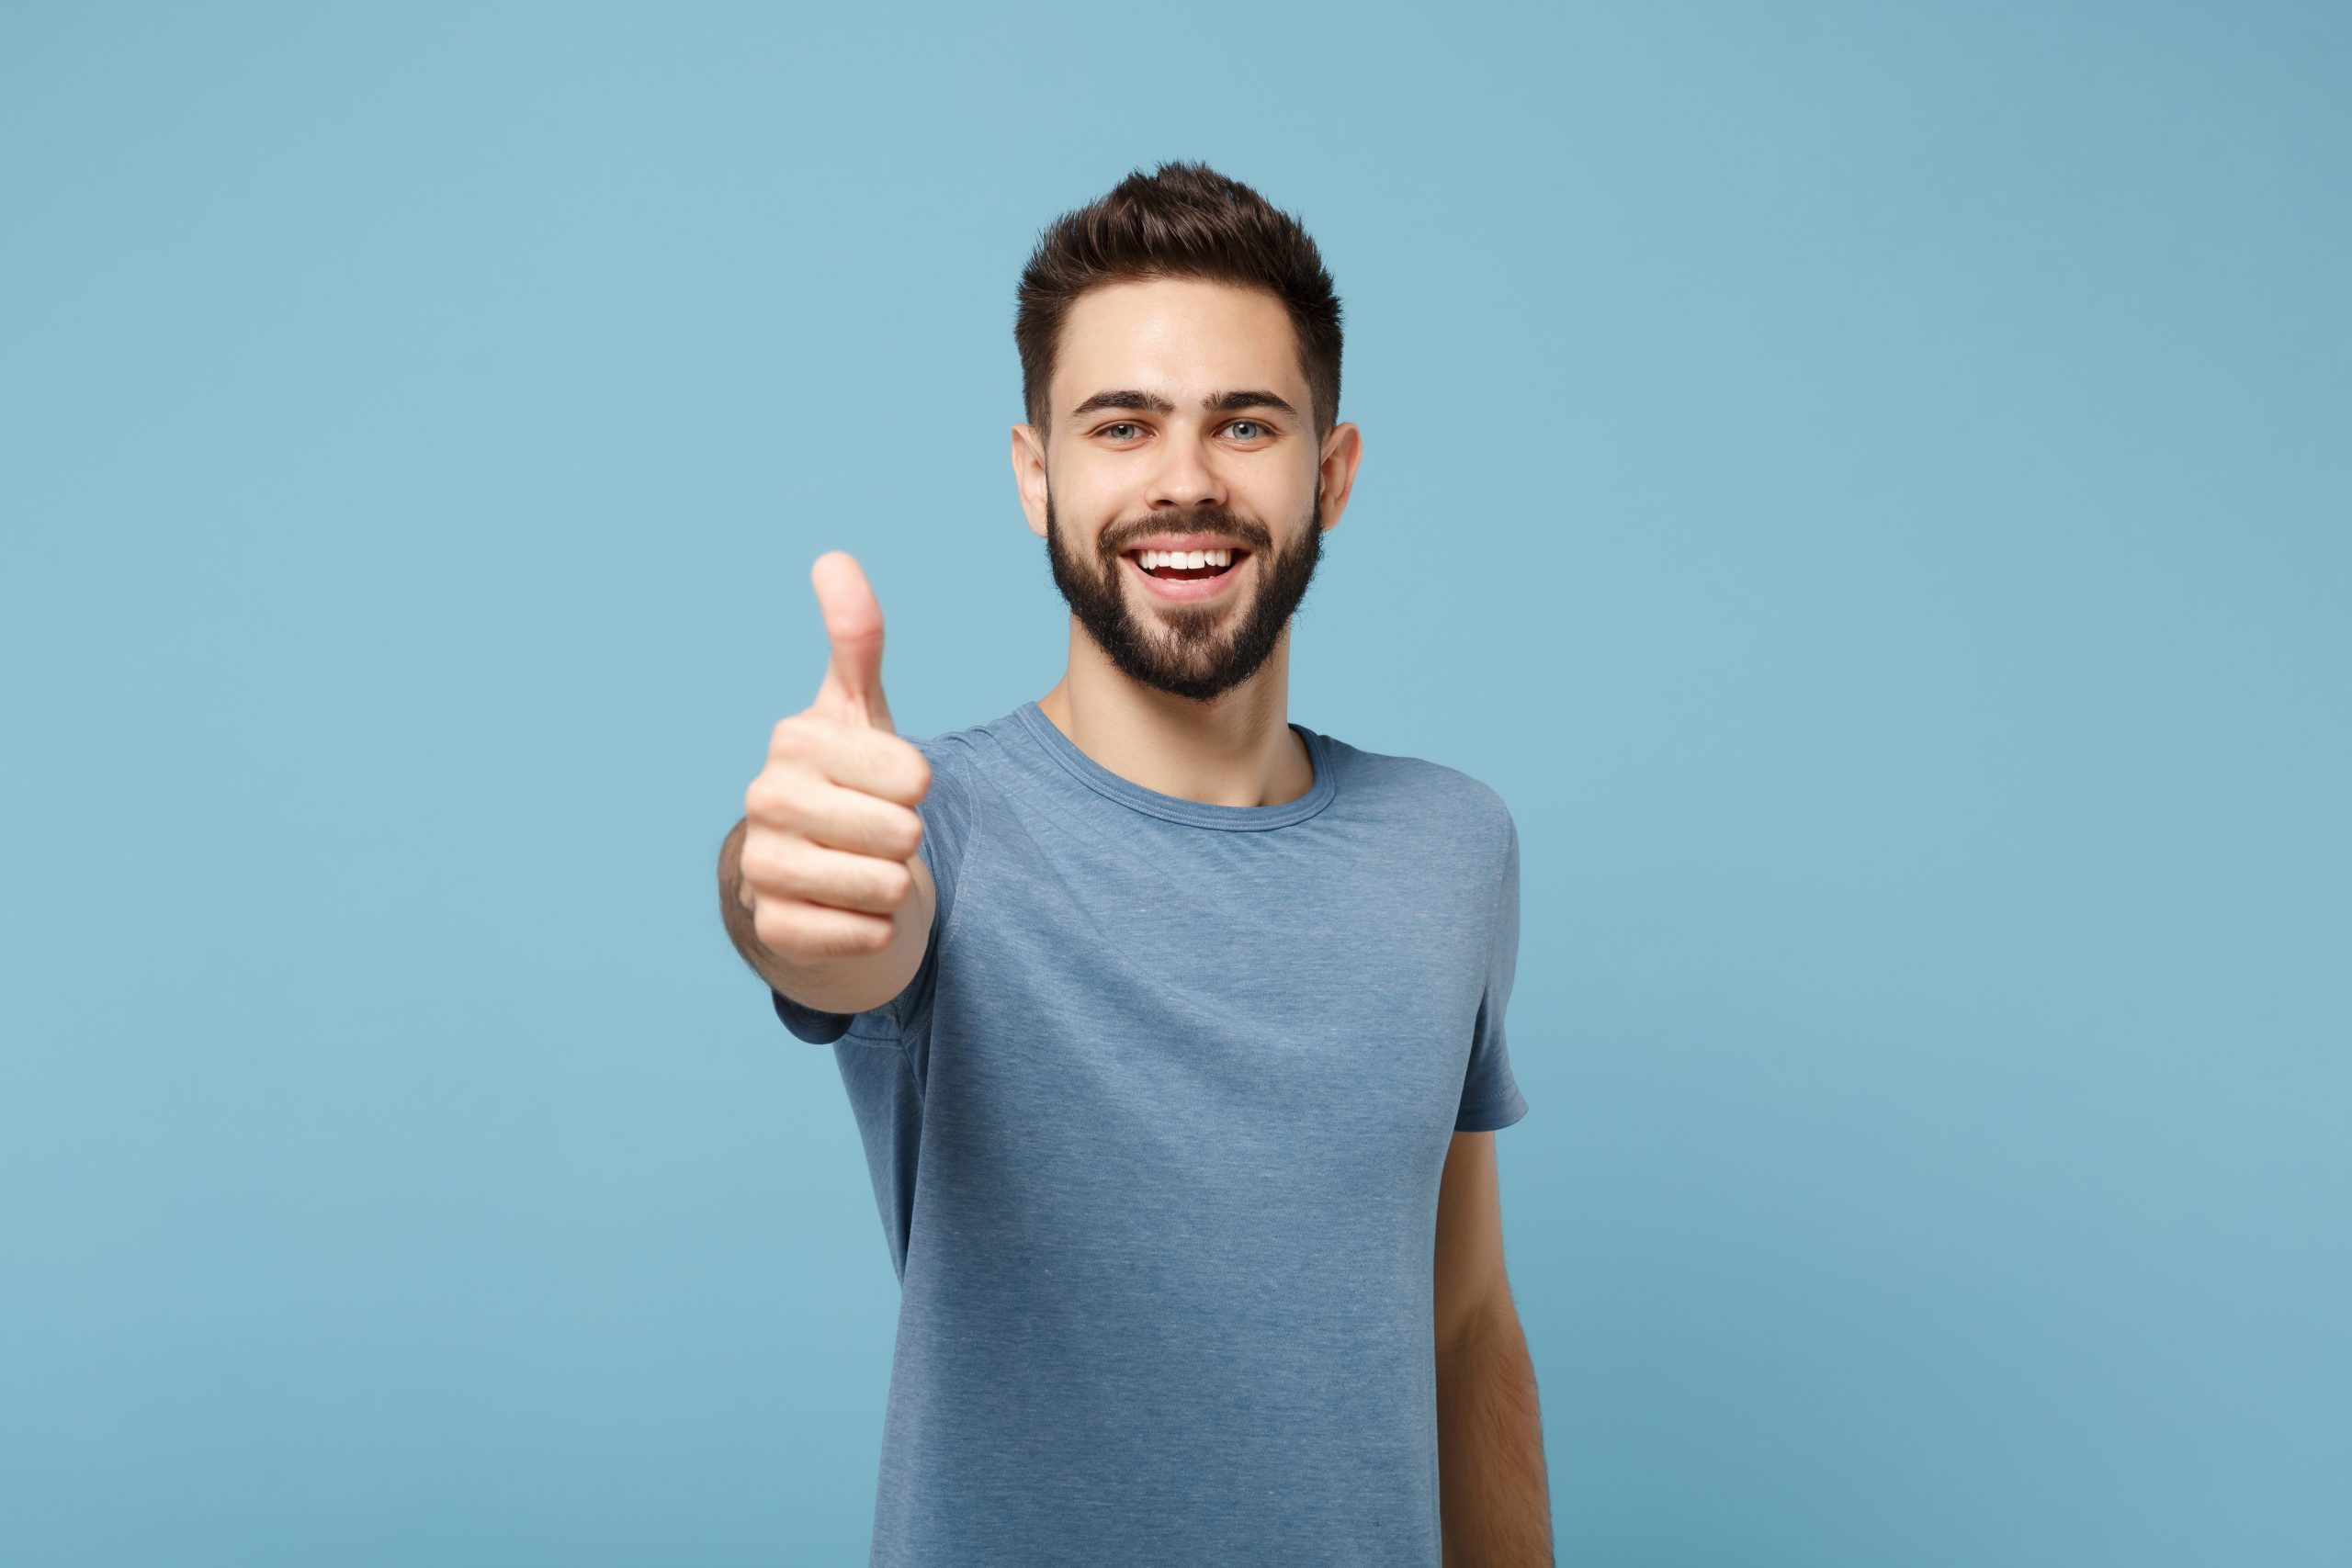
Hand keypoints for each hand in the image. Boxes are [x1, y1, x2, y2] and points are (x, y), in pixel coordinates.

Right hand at [738, 551, 932, 960]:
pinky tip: (849, 911)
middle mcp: (766, 799)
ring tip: (865, 871)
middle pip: (902, 833)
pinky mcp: (772, 930)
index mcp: (795, 741)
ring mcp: (762, 867)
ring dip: (895, 887)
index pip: (911, 774)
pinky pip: (864, 935)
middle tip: (877, 834)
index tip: (890, 785)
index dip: (917, 786)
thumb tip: (833, 558)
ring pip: (886, 887)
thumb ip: (856, 640)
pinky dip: (876, 930)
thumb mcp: (859, 713)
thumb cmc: (847, 785)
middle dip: (907, 840)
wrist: (810, 881)